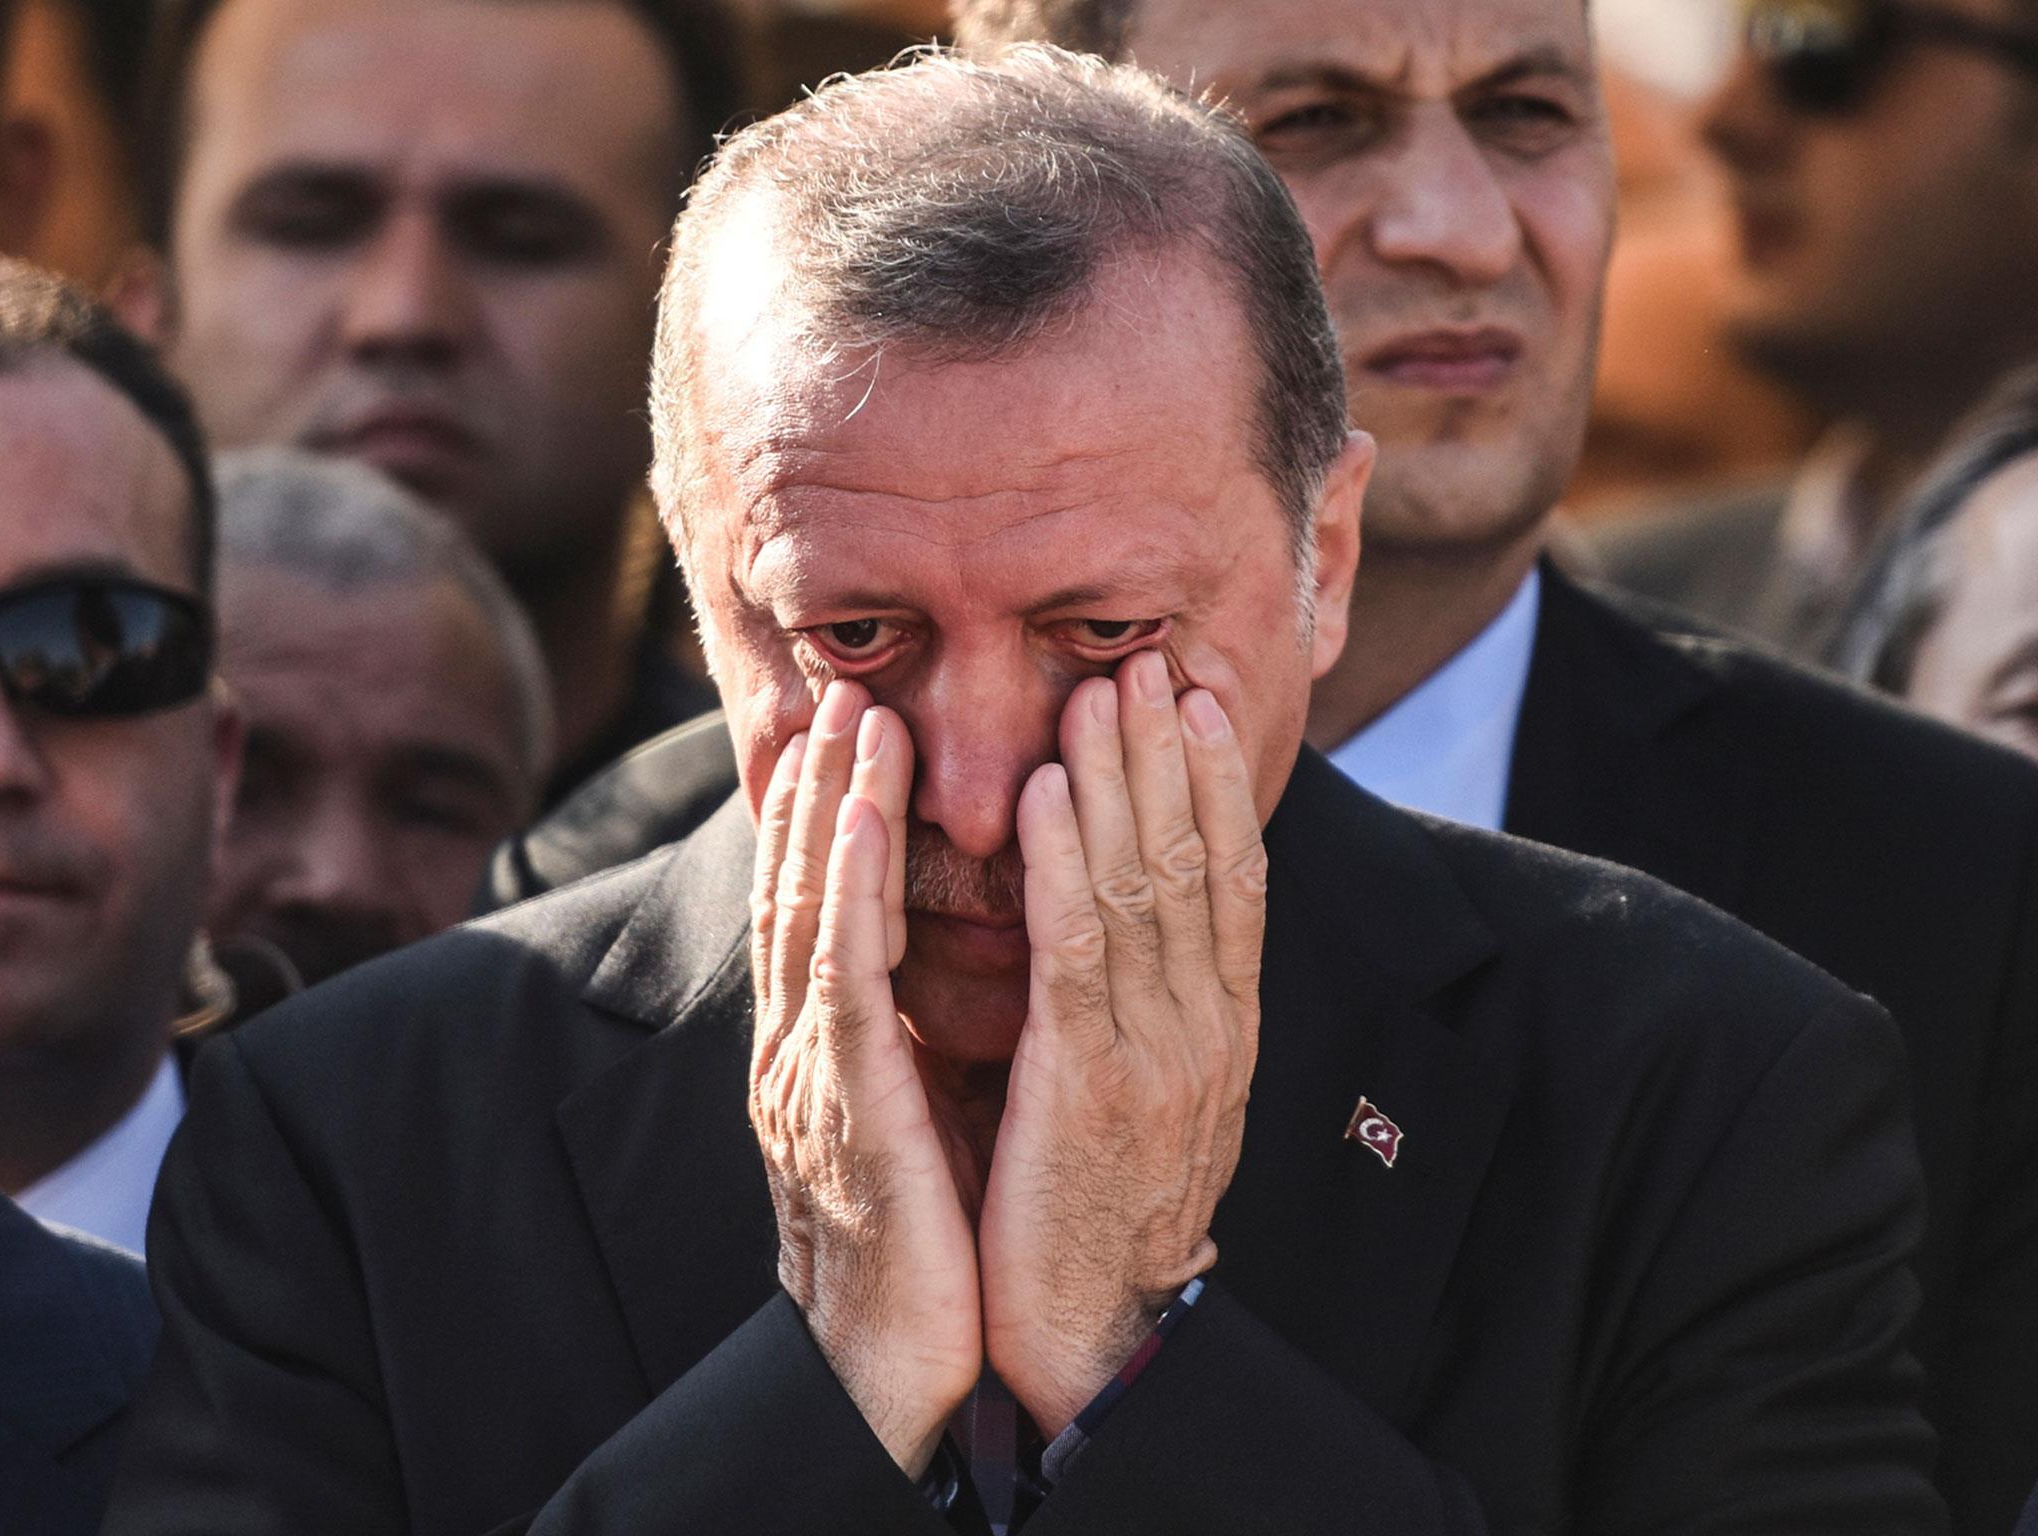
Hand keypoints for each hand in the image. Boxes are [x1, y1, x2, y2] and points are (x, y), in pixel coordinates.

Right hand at [748, 682, 980, 1474]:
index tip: (850, 734)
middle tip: (845, 690)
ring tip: (851, 716)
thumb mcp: (911, 1121)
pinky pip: (840, 982)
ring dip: (828, 808)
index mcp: (824, 1052)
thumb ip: (910, 1043)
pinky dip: (839, 892)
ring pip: (812, 914)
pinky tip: (849, 823)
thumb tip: (942, 977)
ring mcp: (810, 1073)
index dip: (826, 819)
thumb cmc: (921, 1246)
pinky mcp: (841, 1106)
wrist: (893, 1364)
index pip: (820, 912)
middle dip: (820, 788)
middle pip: (800, 893)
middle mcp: (802, 1048)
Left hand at [980, 651, 1265, 1435]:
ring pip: (1144, 887)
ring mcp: (1158, 1055)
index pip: (1234, 879)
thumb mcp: (1154, 1097)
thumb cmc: (1103, 1211)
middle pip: (1195, 861)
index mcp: (1223, 1030)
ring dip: (1121, 781)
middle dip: (1171, 755)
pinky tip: (1045, 793)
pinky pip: (1079, 951)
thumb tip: (1145, 928)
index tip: (1200, 701)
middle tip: (1151, 662)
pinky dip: (1064, 862)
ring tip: (1102, 694)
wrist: (1095, 1338)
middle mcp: (1207, 1030)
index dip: (1219, 784)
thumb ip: (1154, 1010)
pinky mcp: (1091, 1085)